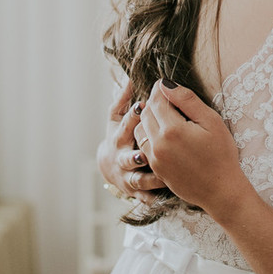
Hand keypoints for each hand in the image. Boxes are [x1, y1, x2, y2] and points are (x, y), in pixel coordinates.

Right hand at [96, 79, 166, 203]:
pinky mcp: (135, 190)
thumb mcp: (116, 117)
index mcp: (120, 137)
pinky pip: (144, 195)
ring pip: (137, 178)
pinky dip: (151, 197)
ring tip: (162, 178)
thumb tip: (129, 77)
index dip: (133, 117)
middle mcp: (122, 157)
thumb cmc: (119, 135)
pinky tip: (162, 196)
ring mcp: (127, 175)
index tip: (143, 107)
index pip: (126, 126)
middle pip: (128, 155)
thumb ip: (124, 98)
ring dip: (148, 177)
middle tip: (146, 152)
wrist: (110, 166)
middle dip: (137, 153)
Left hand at [133, 79, 249, 216]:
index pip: (156, 99)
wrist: (221, 191)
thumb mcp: (211, 121)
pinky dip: (148, 136)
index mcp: (172, 130)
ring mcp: (154, 159)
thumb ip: (187, 100)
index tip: (166, 86)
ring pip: (140, 130)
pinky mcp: (155, 169)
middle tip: (168, 101)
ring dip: (148, 120)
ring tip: (166, 118)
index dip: (160, 89)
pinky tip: (164, 136)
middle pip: (145, 113)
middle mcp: (158, 144)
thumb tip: (166, 84)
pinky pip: (143, 146)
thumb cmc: (221, 154)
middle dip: (154, 103)